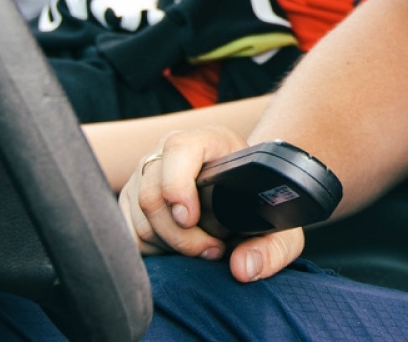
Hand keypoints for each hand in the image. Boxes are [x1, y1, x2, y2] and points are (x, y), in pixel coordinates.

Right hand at [118, 125, 306, 281]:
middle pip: (152, 194)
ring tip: (203, 247)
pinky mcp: (130, 201)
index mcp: (208, 141)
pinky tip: (179, 248)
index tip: (191, 219)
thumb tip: (243, 267)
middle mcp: (168, 153)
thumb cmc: (258, 204)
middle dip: (181, 234)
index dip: (178, 185)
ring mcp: (145, 176)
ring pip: (139, 218)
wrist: (241, 197)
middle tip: (212, 248)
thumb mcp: (279, 225)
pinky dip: (153, 249)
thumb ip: (272, 248)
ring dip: (170, 244)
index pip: (178, 149)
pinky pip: (129, 233)